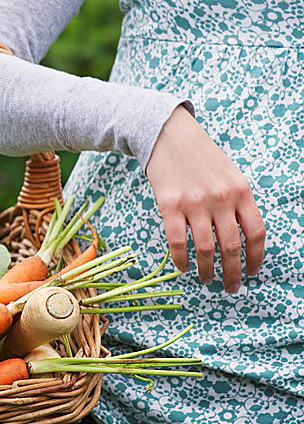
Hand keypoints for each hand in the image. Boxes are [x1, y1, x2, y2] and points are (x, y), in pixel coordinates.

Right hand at [145, 106, 265, 292]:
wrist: (168, 136)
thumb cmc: (200, 157)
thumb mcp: (229, 176)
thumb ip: (237, 203)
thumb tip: (240, 238)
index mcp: (241, 191)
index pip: (256, 233)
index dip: (255, 257)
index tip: (251, 272)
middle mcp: (221, 199)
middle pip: (231, 246)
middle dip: (233, 272)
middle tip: (231, 287)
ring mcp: (194, 203)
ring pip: (205, 248)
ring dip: (206, 270)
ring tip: (206, 280)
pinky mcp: (169, 205)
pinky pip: (177, 241)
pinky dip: (181, 259)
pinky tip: (183, 267)